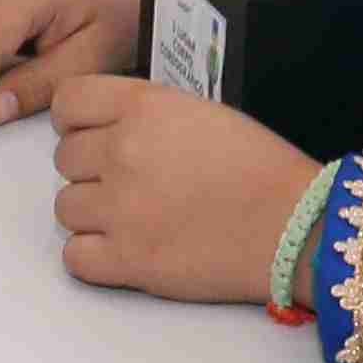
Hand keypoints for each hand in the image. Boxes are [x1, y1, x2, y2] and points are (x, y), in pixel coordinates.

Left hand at [48, 78, 322, 298]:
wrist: (298, 224)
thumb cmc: (261, 168)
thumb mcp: (200, 111)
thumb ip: (144, 113)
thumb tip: (104, 128)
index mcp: (143, 106)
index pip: (67, 102)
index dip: (76, 121)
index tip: (91, 134)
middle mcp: (124, 151)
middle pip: (65, 158)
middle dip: (92, 170)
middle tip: (132, 183)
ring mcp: (121, 208)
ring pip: (65, 208)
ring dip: (93, 214)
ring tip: (135, 217)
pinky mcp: (128, 259)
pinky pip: (74, 257)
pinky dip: (94, 256)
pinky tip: (126, 248)